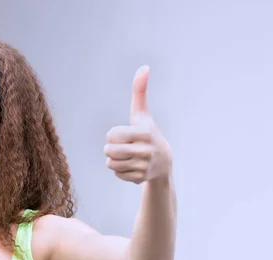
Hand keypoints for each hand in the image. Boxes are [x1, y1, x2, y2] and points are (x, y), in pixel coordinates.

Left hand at [104, 65, 171, 183]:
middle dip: (111, 149)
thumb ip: (140, 91)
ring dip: (115, 161)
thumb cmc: (147, 133)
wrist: (164, 163)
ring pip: (111, 164)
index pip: (111, 135)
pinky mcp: (141, 178)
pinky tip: (133, 167)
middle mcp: (146, 150)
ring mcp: (144, 166)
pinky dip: (121, 172)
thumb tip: (145, 66)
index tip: (124, 135)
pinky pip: (117, 175)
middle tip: (124, 147)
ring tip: (128, 157)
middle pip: (108, 151)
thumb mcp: (142, 114)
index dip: (113, 135)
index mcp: (144, 133)